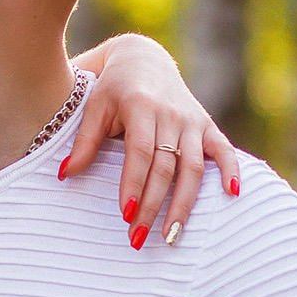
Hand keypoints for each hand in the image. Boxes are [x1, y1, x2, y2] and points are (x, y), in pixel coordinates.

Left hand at [64, 35, 238, 245]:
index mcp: (141, 107)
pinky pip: (223, 150)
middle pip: (166, 167)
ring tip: (172, 235)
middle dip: (153, 205)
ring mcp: (192, 121)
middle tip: (138, 237)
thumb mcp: (93, 107)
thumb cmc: (111, 88)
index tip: (126, 214)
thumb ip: (84, 142)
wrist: (142, 59)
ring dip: (184, 203)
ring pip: (193, 167)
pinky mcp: (206, 125)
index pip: (140, 153)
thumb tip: (64, 174)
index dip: (134, 184)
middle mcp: (171, 115)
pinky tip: (232, 195)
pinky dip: (231, 170)